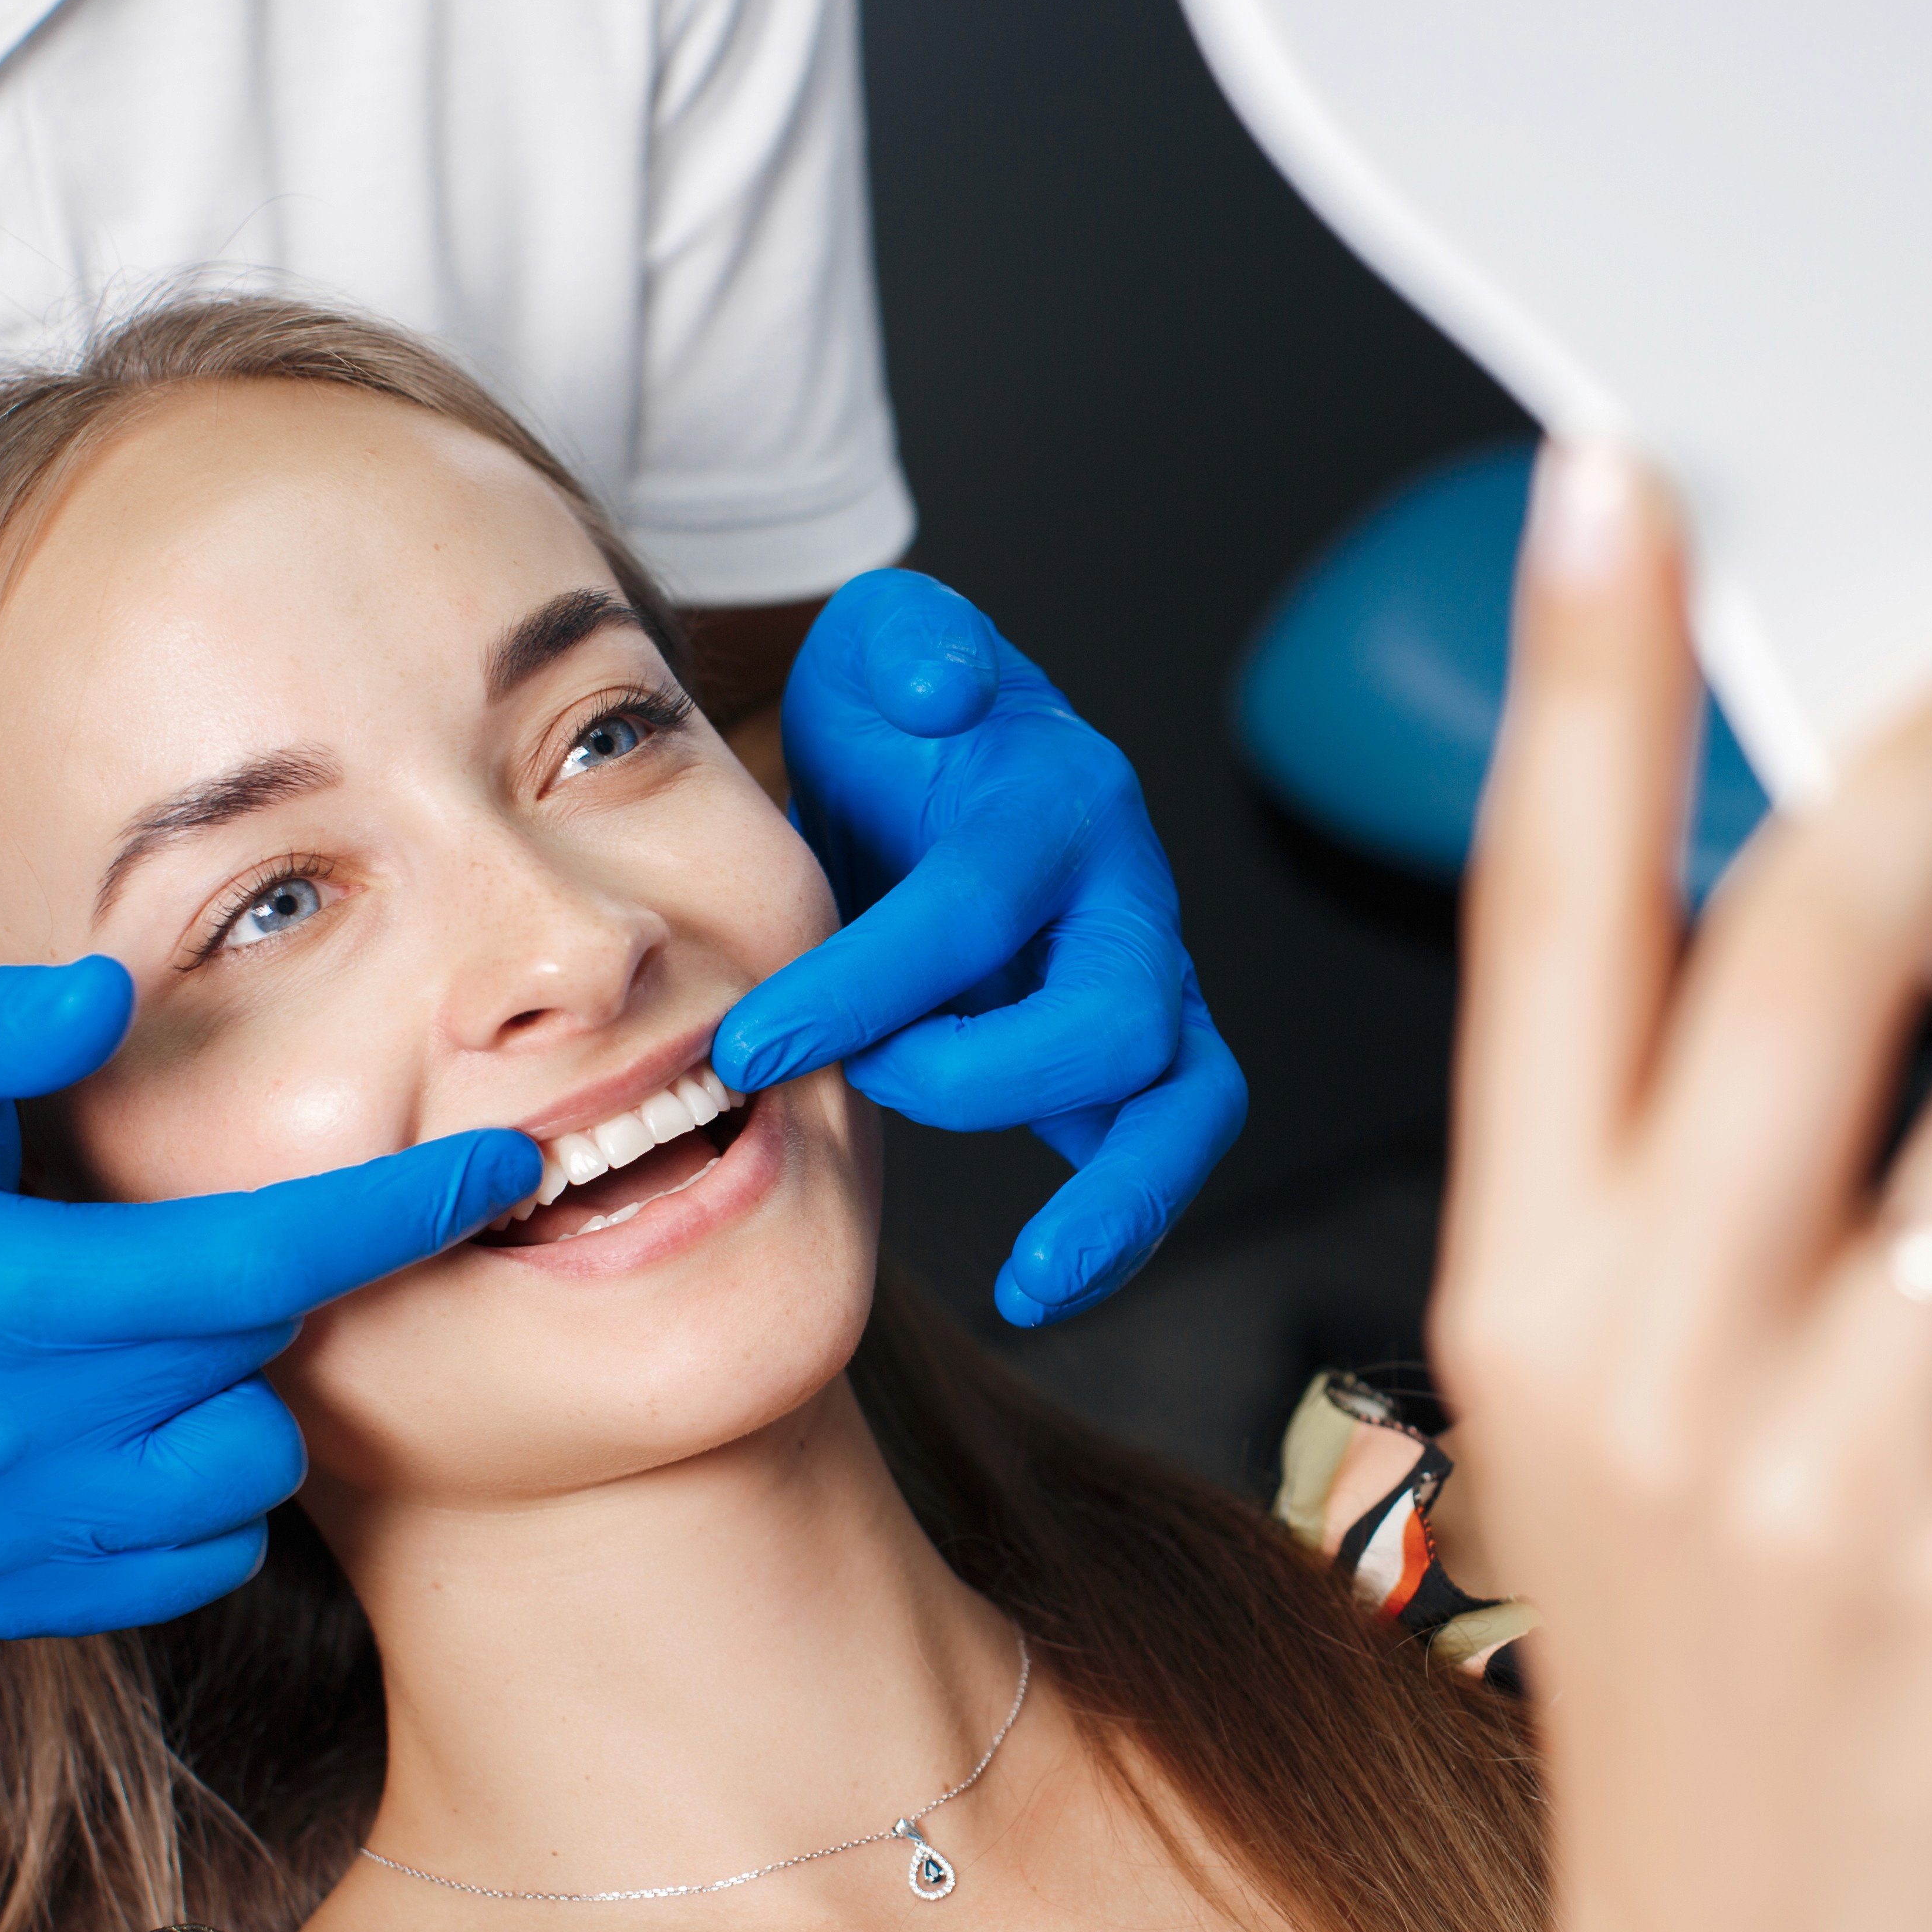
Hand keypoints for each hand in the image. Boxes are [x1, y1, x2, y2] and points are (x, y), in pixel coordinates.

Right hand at [0, 958, 539, 1637]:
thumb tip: (108, 990)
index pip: (256, 1258)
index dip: (396, 1214)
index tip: (505, 1172)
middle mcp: (9, 1435)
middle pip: (261, 1355)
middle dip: (270, 1293)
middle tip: (193, 1258)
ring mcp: (17, 1530)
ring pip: (248, 1471)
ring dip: (236, 1401)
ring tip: (146, 1349)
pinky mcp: (21, 1597)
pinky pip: (203, 1557)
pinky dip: (196, 1495)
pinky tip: (126, 1432)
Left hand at [715, 569, 1245, 1324]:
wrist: (950, 762)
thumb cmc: (907, 717)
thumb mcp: (888, 647)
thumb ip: (911, 644)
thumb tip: (935, 690)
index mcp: (1059, 801)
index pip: (972, 907)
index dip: (861, 982)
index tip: (745, 1045)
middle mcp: (1126, 897)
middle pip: (1112, 1014)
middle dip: (975, 1078)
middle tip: (853, 1090)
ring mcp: (1145, 983)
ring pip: (1185, 1100)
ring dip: (1117, 1200)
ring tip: (1034, 1284)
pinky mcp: (1137, 1057)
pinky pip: (1161, 1149)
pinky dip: (1118, 1227)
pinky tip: (1047, 1287)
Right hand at [1433, 445, 1931, 1931]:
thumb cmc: (1680, 1656)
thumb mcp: (1584, 1398)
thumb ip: (1641, 1165)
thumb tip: (1749, 894)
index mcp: (1521, 1289)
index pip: (1538, 921)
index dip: (1578, 681)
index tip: (1626, 479)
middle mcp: (1658, 1355)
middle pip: (1798, 958)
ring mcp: (1846, 1470)